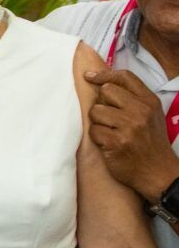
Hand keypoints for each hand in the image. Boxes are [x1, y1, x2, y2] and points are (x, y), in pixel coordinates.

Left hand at [85, 69, 178, 201]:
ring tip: (110, 133)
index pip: (124, 77)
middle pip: (105, 92)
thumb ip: (133, 98)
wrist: (158, 172)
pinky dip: (97, 138)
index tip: (89, 77)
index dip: (103, 75)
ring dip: (98, 123)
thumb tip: (103, 82)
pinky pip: (93, 130)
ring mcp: (128, 126)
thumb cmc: (150, 142)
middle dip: (102, 104)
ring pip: (96, 111)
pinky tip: (109, 144)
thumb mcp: (150, 115)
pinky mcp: (116, 142)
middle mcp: (140, 110)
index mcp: (149, 101)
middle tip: (109, 119)